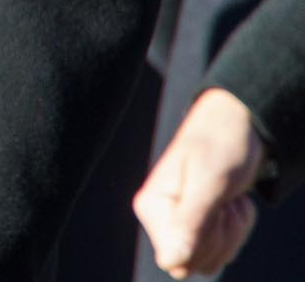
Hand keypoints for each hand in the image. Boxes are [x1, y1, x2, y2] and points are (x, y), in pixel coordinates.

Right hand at [135, 87, 267, 277]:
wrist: (238, 126)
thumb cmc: (221, 144)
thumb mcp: (210, 183)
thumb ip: (189, 223)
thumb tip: (170, 263)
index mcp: (151, 207)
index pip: (176, 259)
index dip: (205, 241)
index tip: (214, 206)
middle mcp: (160, 219)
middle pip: (196, 264)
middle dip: (222, 236)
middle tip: (224, 199)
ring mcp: (180, 224)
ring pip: (211, 260)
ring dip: (233, 232)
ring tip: (228, 198)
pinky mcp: (198, 226)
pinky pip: (222, 251)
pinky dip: (238, 229)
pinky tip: (231, 201)